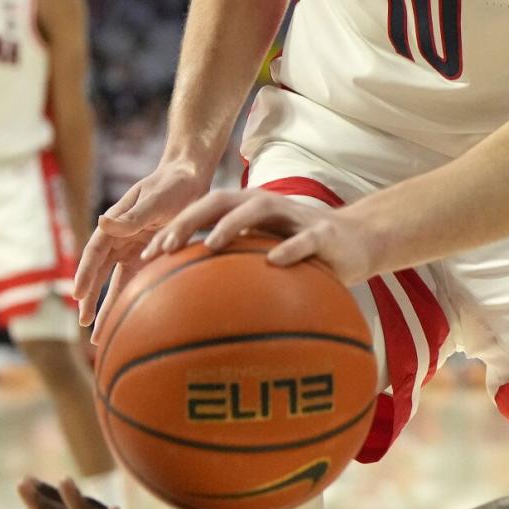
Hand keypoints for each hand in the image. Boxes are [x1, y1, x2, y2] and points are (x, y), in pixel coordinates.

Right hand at [75, 160, 211, 340]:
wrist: (190, 177)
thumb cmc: (172, 185)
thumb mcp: (153, 200)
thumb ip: (131, 217)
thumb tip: (102, 223)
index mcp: (116, 225)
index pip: (95, 254)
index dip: (86, 275)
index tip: (78, 296)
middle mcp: (121, 238)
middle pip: (101, 273)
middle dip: (91, 299)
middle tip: (86, 324)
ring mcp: (135, 248)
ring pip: (118, 282)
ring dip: (109, 306)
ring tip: (100, 333)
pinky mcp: (151, 254)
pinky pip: (139, 280)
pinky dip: (132, 298)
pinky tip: (129, 318)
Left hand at [141, 189, 381, 287]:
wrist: (360, 242)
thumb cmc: (307, 255)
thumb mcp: (271, 258)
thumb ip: (240, 270)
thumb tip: (198, 307)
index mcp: (249, 211)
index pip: (204, 210)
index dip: (175, 227)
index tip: (147, 255)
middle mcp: (268, 206)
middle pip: (221, 201)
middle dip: (190, 220)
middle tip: (165, 245)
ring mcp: (296, 216)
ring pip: (257, 210)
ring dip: (231, 224)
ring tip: (211, 244)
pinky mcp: (324, 234)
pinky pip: (304, 240)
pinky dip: (288, 248)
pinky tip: (274, 262)